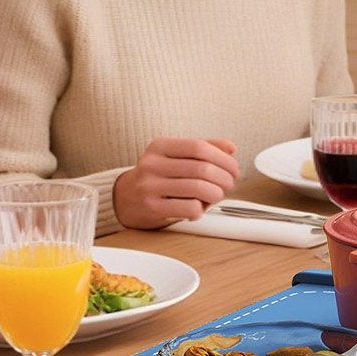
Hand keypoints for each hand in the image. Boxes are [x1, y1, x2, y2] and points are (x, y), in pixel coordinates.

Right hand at [114, 137, 238, 229]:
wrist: (123, 198)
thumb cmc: (156, 176)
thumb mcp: (174, 156)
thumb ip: (203, 148)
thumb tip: (231, 148)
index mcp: (160, 146)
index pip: (199, 147)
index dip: (223, 158)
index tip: (233, 168)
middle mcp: (152, 164)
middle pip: (202, 169)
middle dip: (224, 178)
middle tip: (229, 184)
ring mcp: (150, 186)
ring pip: (198, 188)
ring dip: (216, 194)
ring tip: (216, 196)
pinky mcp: (151, 208)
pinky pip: (189, 208)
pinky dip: (201, 209)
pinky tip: (197, 208)